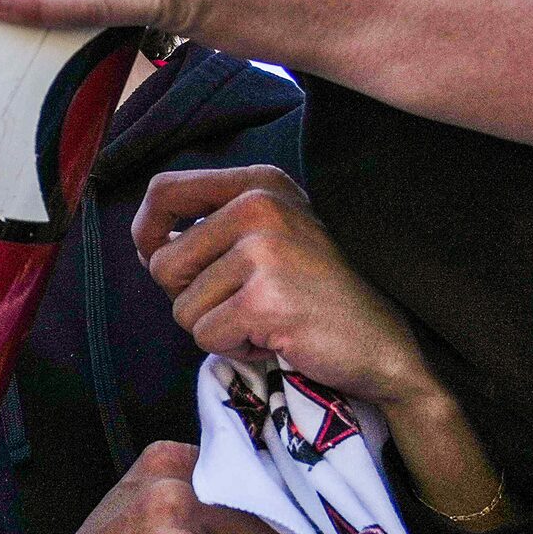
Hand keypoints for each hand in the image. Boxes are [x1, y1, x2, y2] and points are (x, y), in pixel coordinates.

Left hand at [138, 167, 514, 529]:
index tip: (156, 257)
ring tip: (268, 320)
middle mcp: (259, 206)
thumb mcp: (274, 235)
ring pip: (183, 308)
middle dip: (192, 298)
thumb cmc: (320, 293)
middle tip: (245, 304)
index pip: (165, 191)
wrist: (386, 343)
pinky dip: (236, 349)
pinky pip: (207, 337)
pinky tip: (277, 338)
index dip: (146, 230)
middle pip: (163, 263)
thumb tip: (148, 245)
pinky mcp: (264, 300)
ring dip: (219, 328)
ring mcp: (263, 251)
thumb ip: (216, 228)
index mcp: (259, 184)